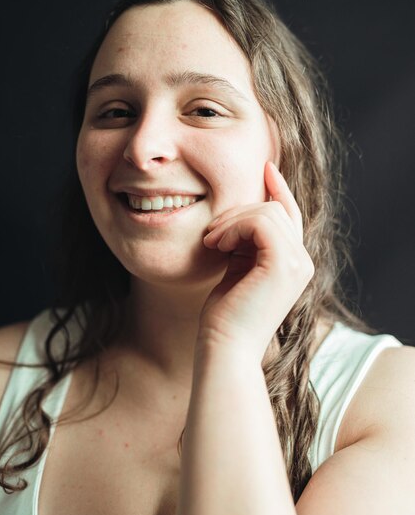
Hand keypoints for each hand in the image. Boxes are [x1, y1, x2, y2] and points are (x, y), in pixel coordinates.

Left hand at [199, 161, 313, 360]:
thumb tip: (242, 216)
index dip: (280, 188)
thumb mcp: (237, 270)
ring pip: (267, 212)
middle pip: (277, 210)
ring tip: (211, 241)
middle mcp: (303, 262)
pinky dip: (235, 227)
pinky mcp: (284, 264)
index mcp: (294, 264)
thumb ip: (247, 244)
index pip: (290, 216)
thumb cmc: (225, 316)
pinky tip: (217, 243)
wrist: (224, 348)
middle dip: (239, 212)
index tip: (265, 166)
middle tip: (212, 233)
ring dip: (232, 220)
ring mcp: (298, 263)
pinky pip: (261, 221)